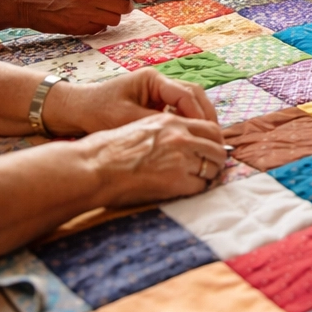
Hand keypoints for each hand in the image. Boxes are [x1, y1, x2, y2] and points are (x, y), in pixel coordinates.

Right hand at [11, 0, 150, 34]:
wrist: (23, 0)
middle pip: (123, 6)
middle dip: (125, 5)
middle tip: (119, 2)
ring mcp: (82, 14)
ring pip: (114, 20)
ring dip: (112, 16)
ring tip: (101, 9)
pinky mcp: (76, 28)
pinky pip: (99, 29)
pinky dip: (99, 24)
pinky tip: (87, 16)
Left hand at [41, 67, 217, 135]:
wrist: (76, 110)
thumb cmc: (96, 112)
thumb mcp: (126, 119)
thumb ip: (155, 124)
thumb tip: (182, 135)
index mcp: (153, 79)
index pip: (186, 94)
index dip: (200, 114)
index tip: (208, 133)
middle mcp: (159, 82)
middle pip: (194, 94)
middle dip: (206, 115)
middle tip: (215, 137)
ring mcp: (158, 91)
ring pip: (190, 101)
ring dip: (200, 118)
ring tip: (208, 139)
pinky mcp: (155, 102)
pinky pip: (180, 109)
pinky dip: (189, 122)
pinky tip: (192, 138)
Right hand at [83, 114, 227, 203]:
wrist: (93, 166)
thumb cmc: (109, 150)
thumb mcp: (141, 127)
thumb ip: (167, 132)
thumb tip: (185, 142)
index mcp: (172, 121)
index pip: (210, 128)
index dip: (214, 142)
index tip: (211, 151)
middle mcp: (180, 137)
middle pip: (218, 148)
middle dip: (216, 160)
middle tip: (209, 169)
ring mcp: (181, 158)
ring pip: (213, 168)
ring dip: (207, 176)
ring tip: (195, 181)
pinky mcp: (176, 180)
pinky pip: (200, 186)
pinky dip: (195, 189)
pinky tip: (184, 190)